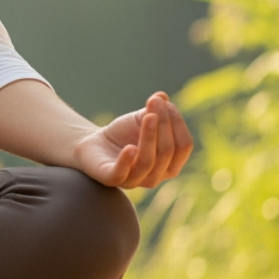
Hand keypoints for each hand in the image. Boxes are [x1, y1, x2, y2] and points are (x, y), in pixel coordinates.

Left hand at [73, 91, 192, 188]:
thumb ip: (155, 110)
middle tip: (154, 102)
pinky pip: (122, 174)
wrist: (95, 143)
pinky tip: (129, 147)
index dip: (176, 123)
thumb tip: (162, 97)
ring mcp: (134, 181)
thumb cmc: (124, 133)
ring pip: (148, 162)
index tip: (163, 102)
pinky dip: (126, 161)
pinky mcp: (111, 179)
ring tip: (148, 116)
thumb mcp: (141, 119)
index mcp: (170, 164)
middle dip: (163, 124)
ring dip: (149, 137)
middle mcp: (156, 177)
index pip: (183, 146)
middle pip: (167, 152)